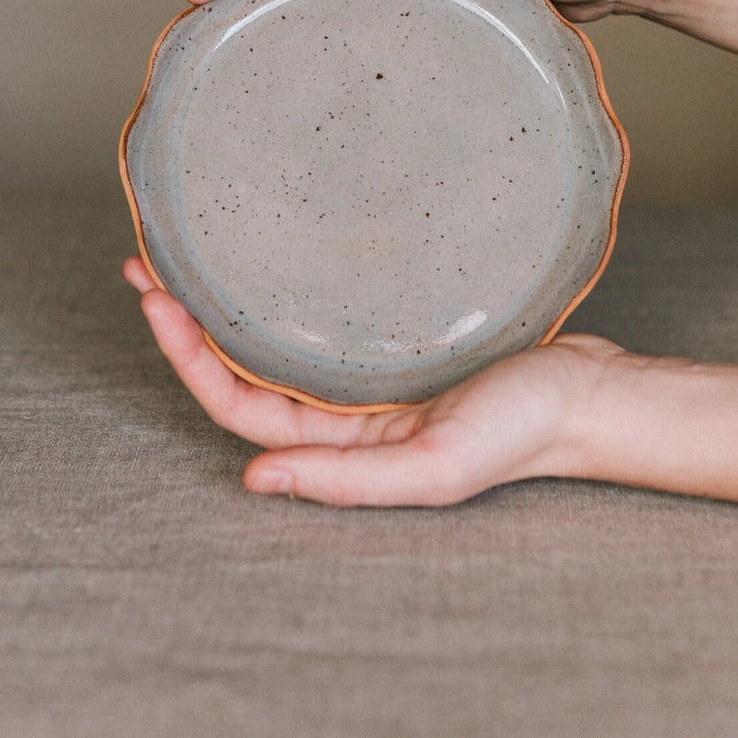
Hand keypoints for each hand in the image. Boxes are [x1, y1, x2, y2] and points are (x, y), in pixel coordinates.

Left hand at [123, 255, 616, 506]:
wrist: (591, 389)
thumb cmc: (525, 428)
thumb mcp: (436, 465)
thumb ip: (349, 480)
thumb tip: (253, 483)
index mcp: (343, 446)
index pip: (241, 405)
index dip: (188, 359)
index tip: (155, 301)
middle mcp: (342, 413)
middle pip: (242, 368)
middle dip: (187, 323)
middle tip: (146, 265)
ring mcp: (365, 375)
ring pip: (274, 340)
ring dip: (225, 303)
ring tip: (183, 254)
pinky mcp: (394, 339)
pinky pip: (321, 317)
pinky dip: (282, 292)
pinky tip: (266, 259)